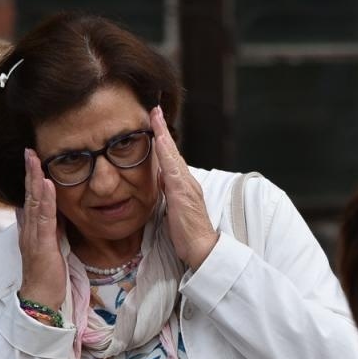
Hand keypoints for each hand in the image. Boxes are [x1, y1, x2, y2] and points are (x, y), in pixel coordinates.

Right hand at [20, 149, 68, 306]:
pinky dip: (46, 200)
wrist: (40, 300)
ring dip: (35, 179)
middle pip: (28, 196)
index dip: (30, 179)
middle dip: (29, 172)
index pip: (29, 199)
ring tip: (35, 159)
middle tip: (30, 150)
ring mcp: (33, 237)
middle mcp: (28, 230)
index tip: (32, 160)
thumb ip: (48, 230)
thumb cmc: (46, 277)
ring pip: (34, 202)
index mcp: (30, 230)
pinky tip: (47, 184)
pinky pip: (44, 219)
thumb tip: (48, 213)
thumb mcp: (49, 247)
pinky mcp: (42, 245)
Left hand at [149, 106, 218, 268]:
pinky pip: (172, 169)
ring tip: (154, 116)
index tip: (154, 123)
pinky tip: (159, 140)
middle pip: (173, 151)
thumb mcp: (173, 209)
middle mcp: (187, 181)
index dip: (163, 140)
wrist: (202, 249)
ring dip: (163, 134)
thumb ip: (168, 192)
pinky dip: (166, 153)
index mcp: (184, 185)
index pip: (171, 158)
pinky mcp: (182, 194)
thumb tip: (159, 178)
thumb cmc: (188, 234)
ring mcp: (186, 186)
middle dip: (163, 129)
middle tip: (154, 109)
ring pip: (172, 155)